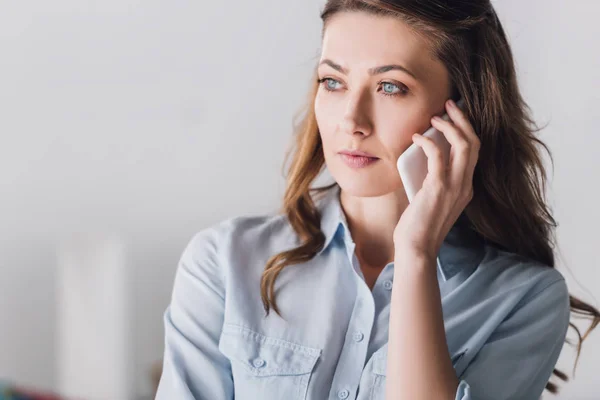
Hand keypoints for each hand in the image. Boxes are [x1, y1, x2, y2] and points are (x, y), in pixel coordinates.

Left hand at [392, 99, 479, 259]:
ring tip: (436, 116)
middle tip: (450, 105)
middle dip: (463, 120)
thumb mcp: (431, 199)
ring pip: (464, 145)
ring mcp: (455, 187)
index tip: (455, 115)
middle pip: (474, 143)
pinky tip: (417, 137)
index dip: (467, 130)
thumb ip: (433, 180)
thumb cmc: (418, 225)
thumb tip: (421, 156)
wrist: (416, 248)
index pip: (474, 152)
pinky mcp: (439, 188)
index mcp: (466, 188)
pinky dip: (428, 142)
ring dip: (451, 126)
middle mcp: (466, 185)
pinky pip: (438, 155)